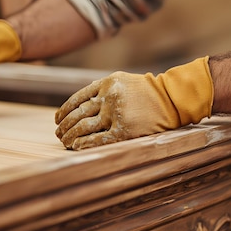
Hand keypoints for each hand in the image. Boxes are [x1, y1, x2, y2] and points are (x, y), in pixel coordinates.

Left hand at [55, 57, 213, 149]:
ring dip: (71, 136)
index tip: (57, 120)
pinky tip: (77, 147)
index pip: (76, 99)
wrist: (172, 98)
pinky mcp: (124, 130)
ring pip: (84, 127)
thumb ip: (102, 91)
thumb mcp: (123, 82)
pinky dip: (85, 144)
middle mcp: (108, 97)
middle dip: (64, 126)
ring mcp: (116, 114)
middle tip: (59, 134)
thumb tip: (80, 107)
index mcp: (106, 83)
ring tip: (65, 142)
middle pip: (77, 114)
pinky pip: (99, 139)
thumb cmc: (149, 92)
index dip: (64, 111)